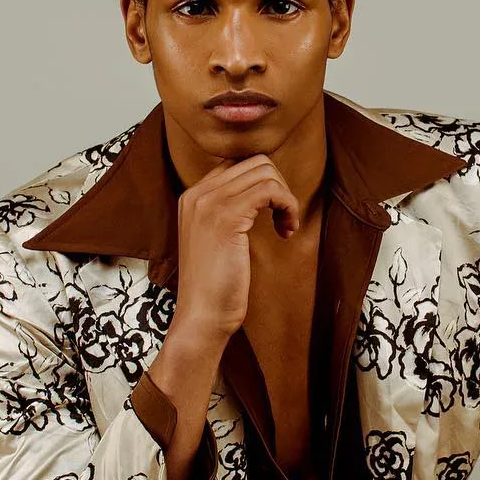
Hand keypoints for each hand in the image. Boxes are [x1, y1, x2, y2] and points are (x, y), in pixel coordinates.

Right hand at [173, 152, 299, 340]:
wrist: (202, 316)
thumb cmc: (215, 286)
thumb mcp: (216, 240)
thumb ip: (228, 213)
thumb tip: (262, 192)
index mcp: (192, 197)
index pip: (238, 165)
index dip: (264, 184)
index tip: (273, 212)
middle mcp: (197, 194)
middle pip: (254, 163)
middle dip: (279, 187)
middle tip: (283, 219)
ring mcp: (209, 204)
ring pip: (264, 172)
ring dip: (286, 197)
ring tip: (285, 226)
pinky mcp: (226, 218)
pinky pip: (269, 190)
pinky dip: (287, 205)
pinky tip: (286, 231)